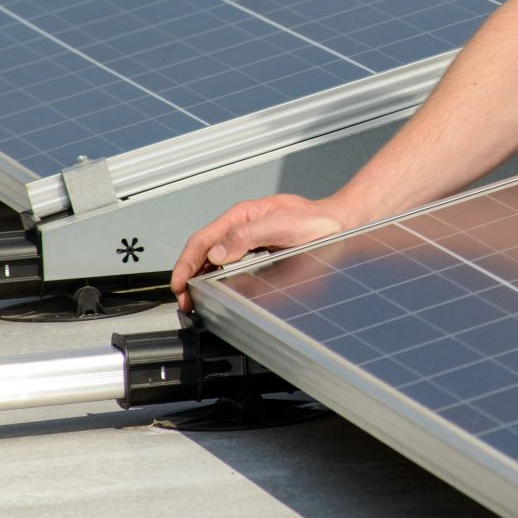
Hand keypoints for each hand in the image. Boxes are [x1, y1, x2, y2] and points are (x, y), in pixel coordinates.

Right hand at [170, 193, 344, 309]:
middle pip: (204, 252)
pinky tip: (217, 291)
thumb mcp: (280, 225)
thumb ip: (247, 236)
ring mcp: (248, 241)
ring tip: (195, 300)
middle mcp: (241, 228)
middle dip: (189, 276)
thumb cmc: (315, 220)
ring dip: (201, 280)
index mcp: (241, 216)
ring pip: (215, 261)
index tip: (178, 283)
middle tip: (184, 300)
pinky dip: (218, 279)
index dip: (185, 263)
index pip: (202, 240)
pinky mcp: (257, 254)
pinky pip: (231, 267)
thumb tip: (217, 253)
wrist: (339, 223)